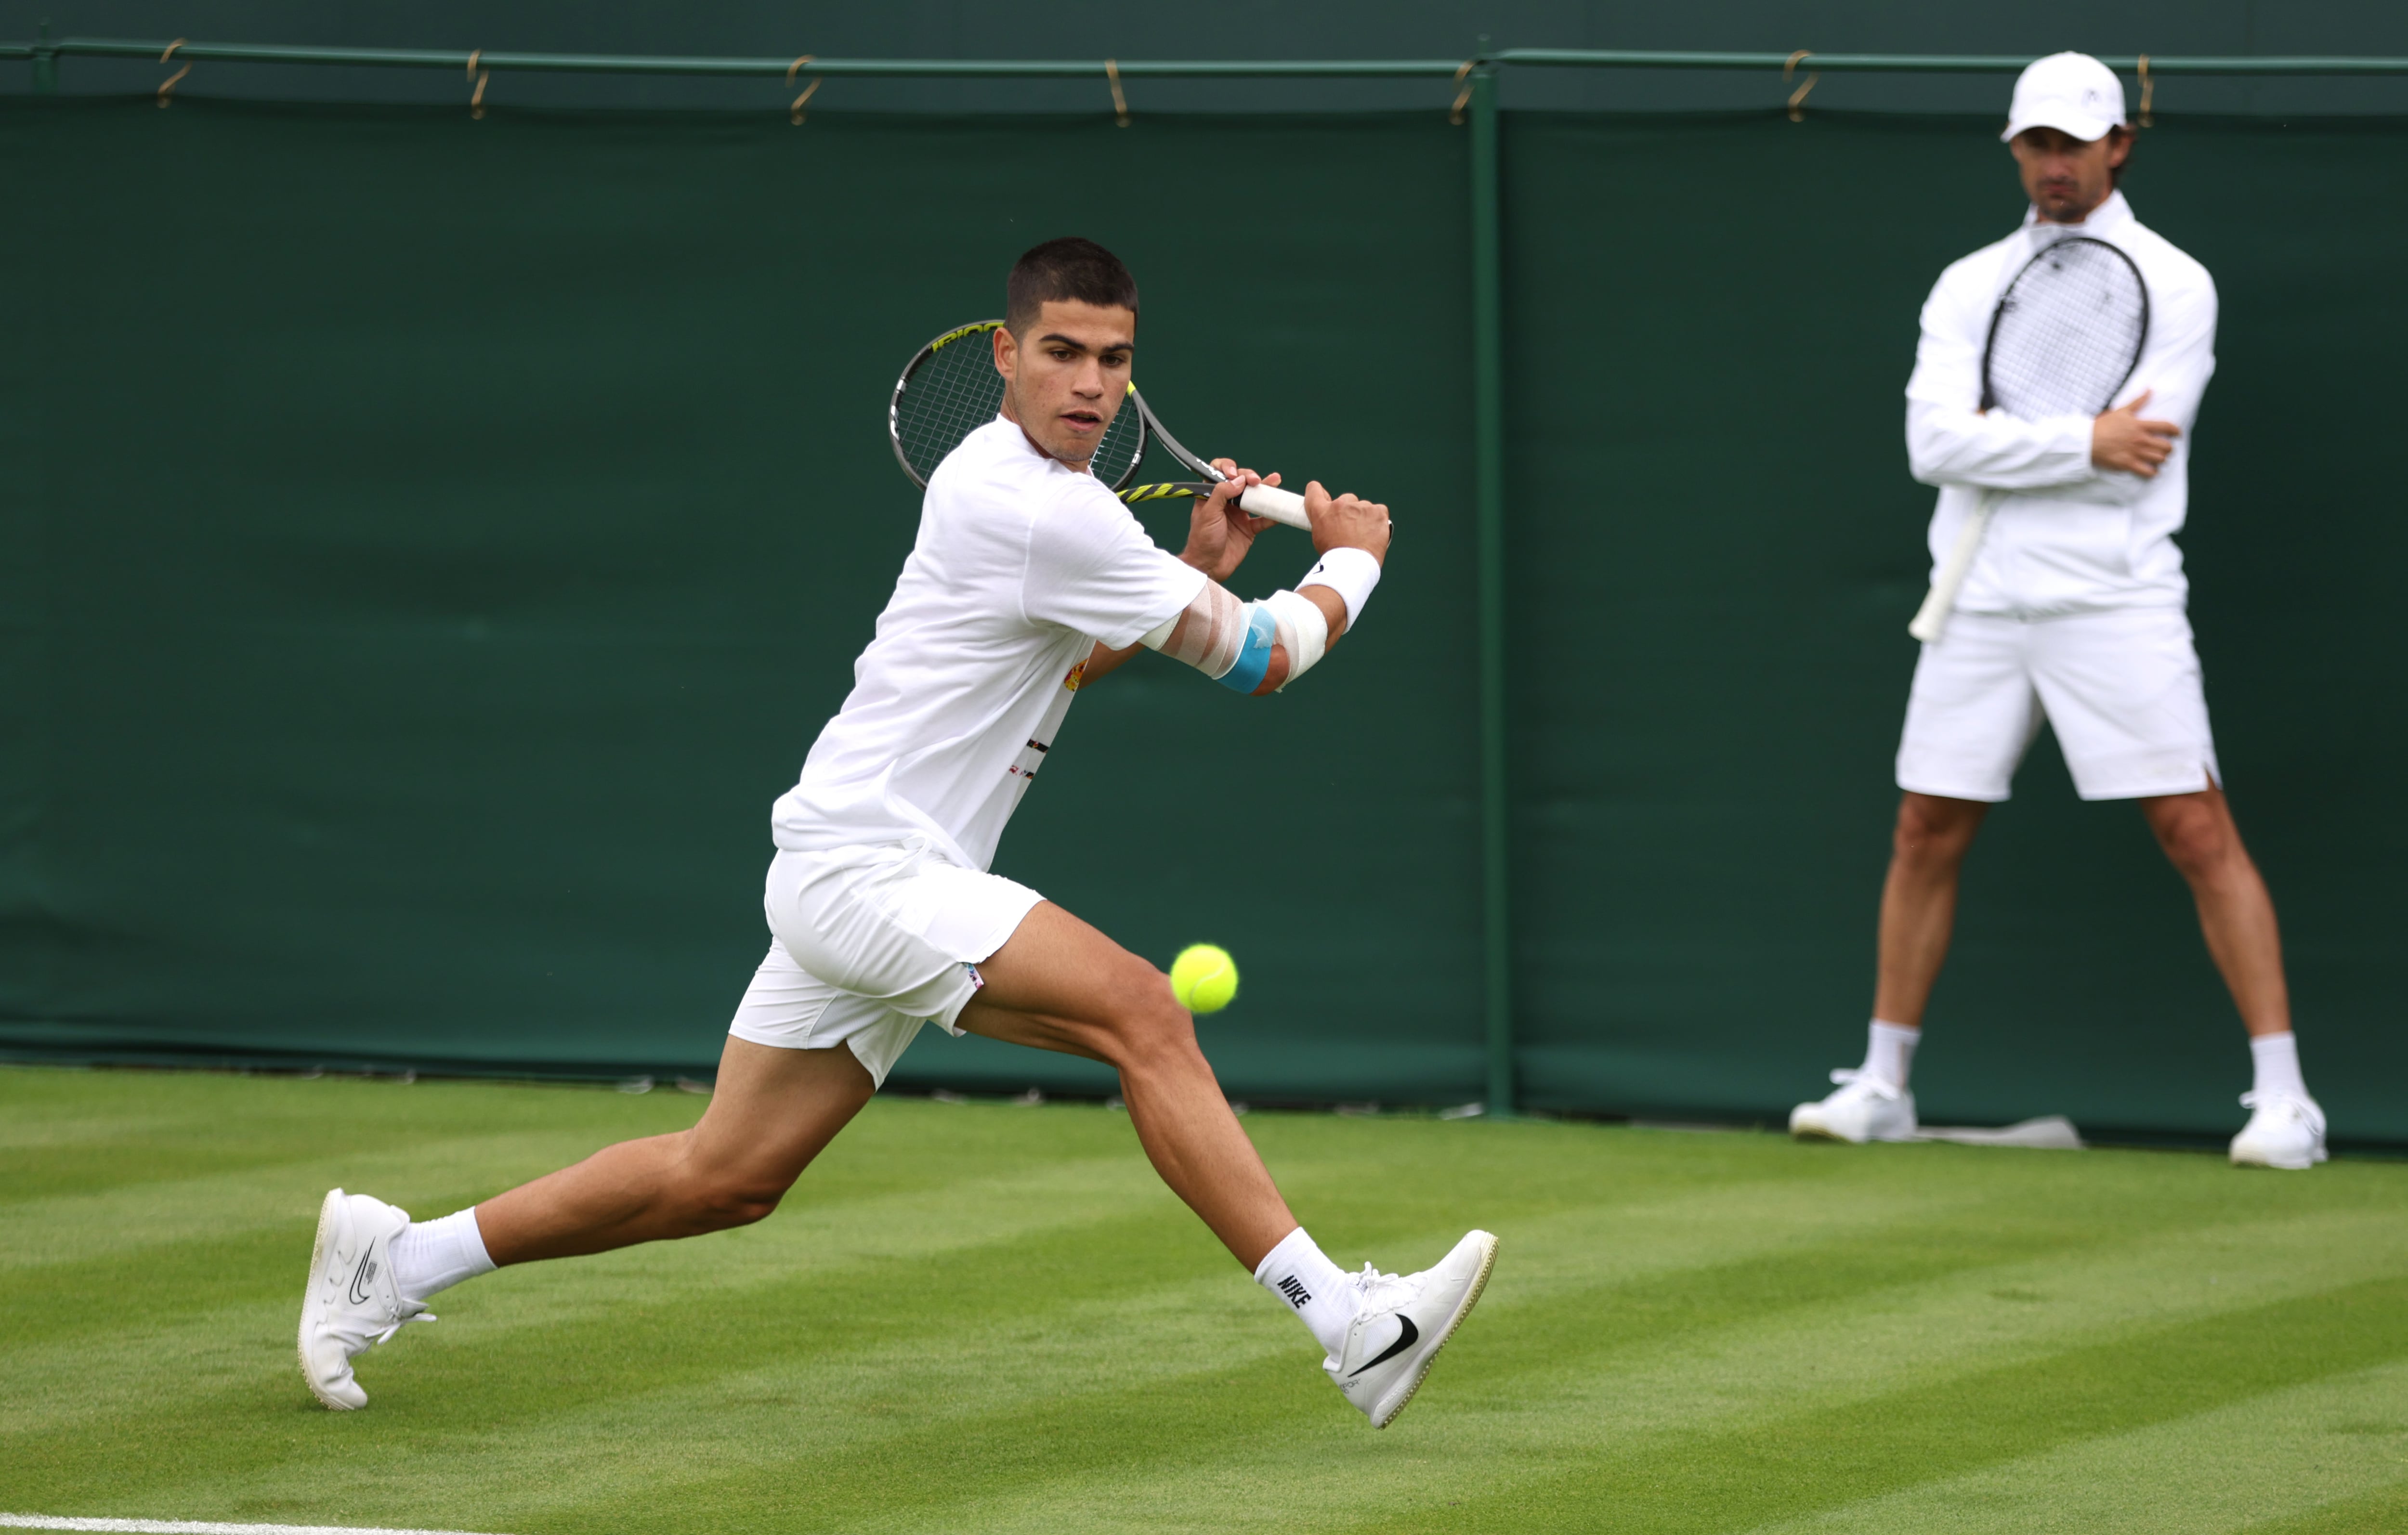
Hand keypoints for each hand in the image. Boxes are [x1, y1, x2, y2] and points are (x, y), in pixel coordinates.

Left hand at [1178, 458, 1278, 582]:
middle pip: (1240, 482)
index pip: (1218, 473)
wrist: (1209, 567)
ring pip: (1254, 497)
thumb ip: (1222, 494)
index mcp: (1211, 496)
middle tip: (1256, 480)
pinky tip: (1279, 509)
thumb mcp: (1208, 513)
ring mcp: (1238, 515)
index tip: (1235, 473)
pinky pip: (1263, 519)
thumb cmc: (1202, 540)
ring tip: (1275, 480)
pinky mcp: (1248, 529)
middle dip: (1250, 477)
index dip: (1227, 468)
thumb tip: (1238, 480)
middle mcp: (1226, 503)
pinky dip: (1272, 515)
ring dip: (1265, 489)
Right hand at [1305, 481, 1390, 563]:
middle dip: (1349, 512)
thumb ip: (1326, 524)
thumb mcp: (1320, 540)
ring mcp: (1360, 507)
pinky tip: (1375, 534)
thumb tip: (1333, 522)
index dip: (1319, 492)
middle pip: (1346, 499)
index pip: (1314, 490)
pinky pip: (1379, 511)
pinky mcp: (1377, 511)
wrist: (1352, 566)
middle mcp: (1340, 505)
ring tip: (1364, 537)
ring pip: (1364, 507)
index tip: (1325, 497)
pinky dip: (1379, 521)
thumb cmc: (1335, 558)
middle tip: (1352, 531)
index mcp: (1321, 512)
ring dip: (1365, 518)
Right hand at [2091, 389, 2179, 477]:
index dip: (2176, 431)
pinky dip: (2153, 472)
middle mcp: (2141, 440)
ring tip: (2158, 459)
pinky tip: (2152, 470)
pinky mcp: (2128, 464)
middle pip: (2166, 446)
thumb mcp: (2121, 411)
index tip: (2177, 434)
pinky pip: (2148, 472)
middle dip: (2169, 448)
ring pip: (2160, 459)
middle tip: (2166, 449)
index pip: (2167, 427)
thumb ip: (2138, 401)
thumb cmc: (2103, 425)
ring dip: (2161, 459)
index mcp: (2140, 425)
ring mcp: (2135, 453)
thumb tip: (2150, 390)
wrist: (2087, 441)